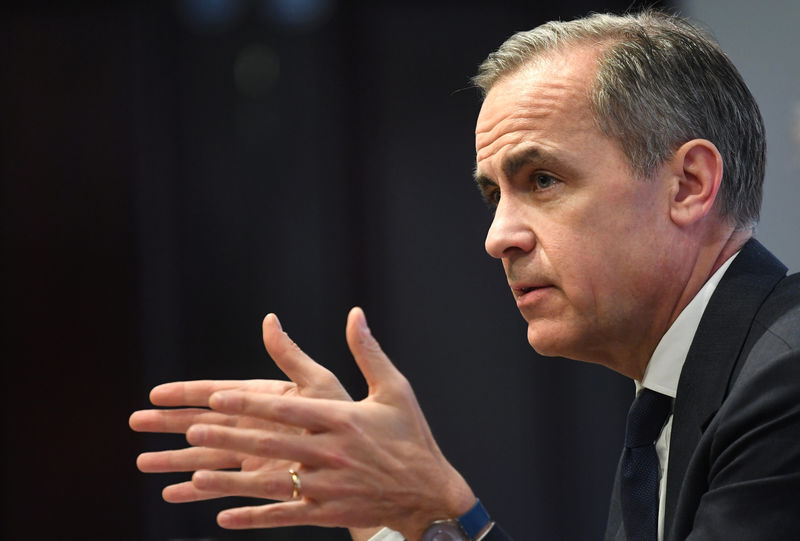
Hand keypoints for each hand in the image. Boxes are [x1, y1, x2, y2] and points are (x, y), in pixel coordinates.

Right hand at [129, 313, 350, 502]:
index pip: (219, 393)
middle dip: (169, 424)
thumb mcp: (318, 384)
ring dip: (175, 460)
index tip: (156, 393)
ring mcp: (256, 454)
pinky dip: (199, 492)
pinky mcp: (261, 482)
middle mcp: (255, 426)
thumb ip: (291, 356)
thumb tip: (269, 320)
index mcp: (265, 400)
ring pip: (207, 457)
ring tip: (143, 463)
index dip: (187, 393)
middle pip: (204, 424)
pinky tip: (173, 494)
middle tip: (135, 422)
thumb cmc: (347, 420)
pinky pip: (224, 487)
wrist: (367, 465)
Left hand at [184, 307, 474, 539]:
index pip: (288, 408)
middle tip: (192, 429)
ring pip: (272, 483)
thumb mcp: (394, 388)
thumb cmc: (410, 436)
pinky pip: (285, 515)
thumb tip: (355, 314)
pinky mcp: (327, 512)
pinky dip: (254, 517)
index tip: (216, 396)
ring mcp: (328, 486)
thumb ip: (367, 352)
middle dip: (231, 435)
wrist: (429, 492)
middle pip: (272, 443)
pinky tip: (223, 516)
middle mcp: (332, 452)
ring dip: (232, 479)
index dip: (250, 403)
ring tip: (196, 473)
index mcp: (343, 419)